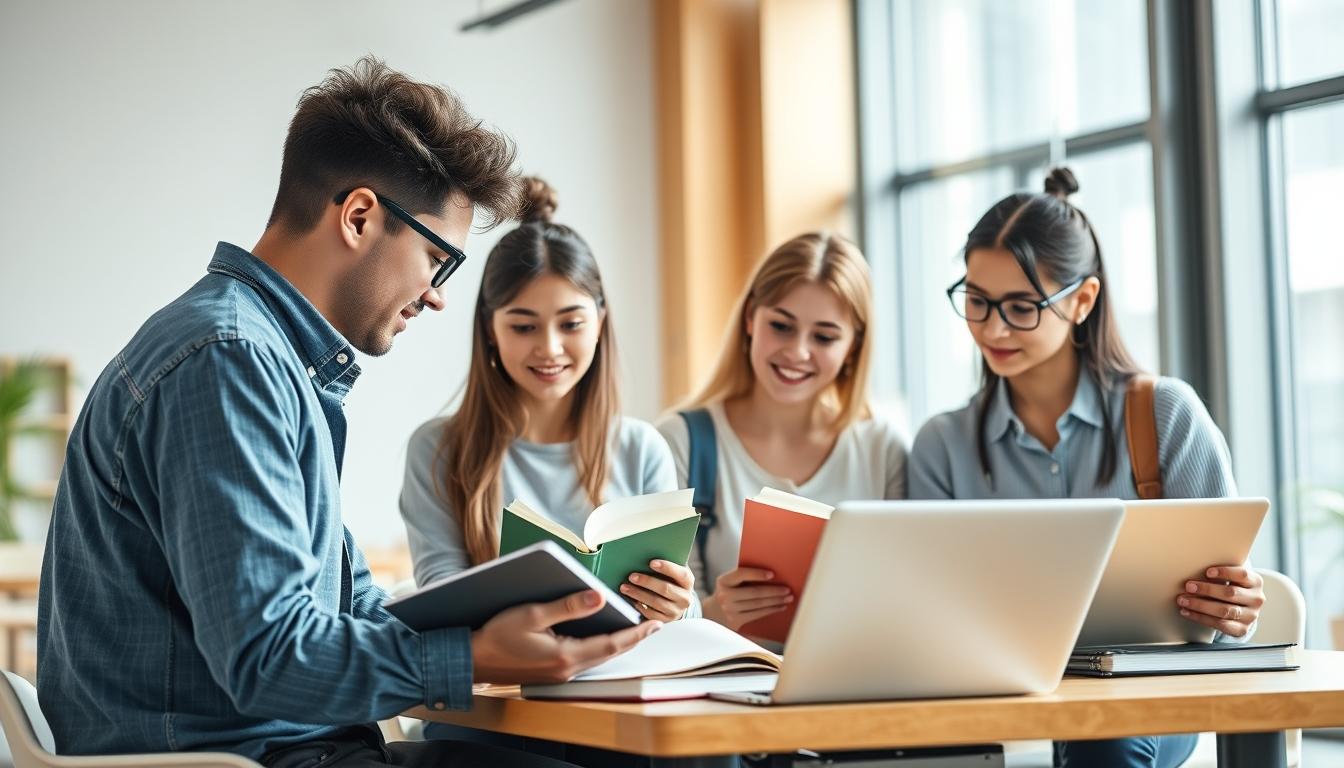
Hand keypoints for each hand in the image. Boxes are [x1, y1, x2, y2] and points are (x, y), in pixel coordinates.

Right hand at [470, 589, 660, 683]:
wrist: (473, 660)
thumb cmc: (498, 635)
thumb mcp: (533, 614)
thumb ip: (569, 606)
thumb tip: (599, 597)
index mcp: (565, 655)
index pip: (611, 644)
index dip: (636, 634)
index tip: (655, 625)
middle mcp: (567, 670)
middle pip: (609, 654)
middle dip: (633, 640)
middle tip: (654, 626)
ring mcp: (560, 674)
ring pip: (599, 658)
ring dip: (617, 645)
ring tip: (634, 630)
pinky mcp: (553, 673)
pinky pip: (586, 660)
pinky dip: (601, 648)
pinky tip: (603, 638)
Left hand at [621, 560, 695, 621]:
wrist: (676, 603)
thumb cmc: (670, 580)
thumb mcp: (673, 572)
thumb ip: (666, 564)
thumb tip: (646, 553)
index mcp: (688, 582)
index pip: (681, 574)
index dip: (667, 568)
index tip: (651, 562)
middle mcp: (685, 598)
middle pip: (665, 589)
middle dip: (647, 581)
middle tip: (631, 576)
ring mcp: (675, 611)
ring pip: (655, 602)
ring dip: (638, 594)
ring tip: (624, 587)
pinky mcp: (665, 621)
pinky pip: (650, 614)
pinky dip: (639, 606)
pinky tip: (630, 599)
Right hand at [705, 567, 791, 631]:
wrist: (712, 613)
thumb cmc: (728, 592)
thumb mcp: (729, 582)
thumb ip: (743, 578)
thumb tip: (772, 576)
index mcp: (723, 581)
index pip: (741, 574)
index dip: (757, 574)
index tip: (773, 574)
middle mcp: (725, 596)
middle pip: (754, 592)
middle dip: (773, 591)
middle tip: (788, 589)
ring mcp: (730, 610)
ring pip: (758, 604)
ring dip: (776, 601)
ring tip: (788, 598)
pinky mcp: (736, 621)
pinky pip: (757, 614)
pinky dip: (771, 610)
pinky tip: (780, 606)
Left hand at [1176, 565, 1264, 637]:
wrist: (1242, 609)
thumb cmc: (1231, 587)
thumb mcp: (1232, 577)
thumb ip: (1221, 573)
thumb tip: (1193, 568)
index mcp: (1255, 582)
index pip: (1242, 575)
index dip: (1225, 572)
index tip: (1207, 572)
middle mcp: (1256, 599)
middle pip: (1230, 593)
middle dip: (1207, 590)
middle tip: (1188, 586)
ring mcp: (1251, 616)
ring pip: (1224, 610)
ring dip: (1200, 605)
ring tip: (1183, 600)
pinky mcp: (1241, 629)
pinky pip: (1220, 624)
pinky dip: (1200, 618)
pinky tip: (1187, 612)